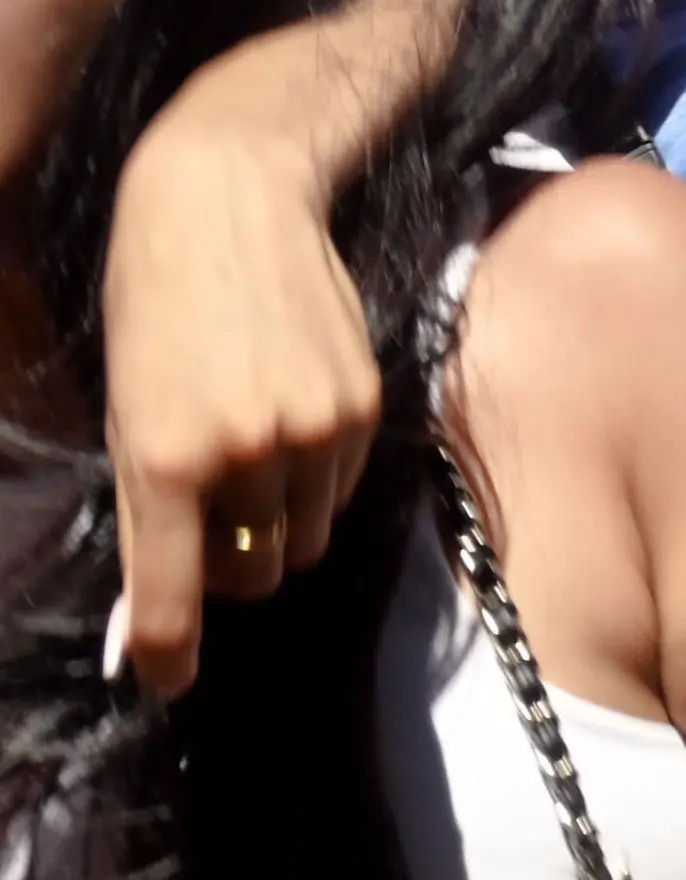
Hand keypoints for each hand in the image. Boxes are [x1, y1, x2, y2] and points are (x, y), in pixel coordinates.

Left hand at [101, 111, 381, 697]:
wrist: (229, 201)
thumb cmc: (153, 308)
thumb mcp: (124, 415)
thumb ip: (144, 517)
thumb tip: (148, 627)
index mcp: (167, 460)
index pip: (173, 602)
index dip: (167, 657)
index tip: (167, 678)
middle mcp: (247, 454)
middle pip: (253, 575)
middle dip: (229, 565)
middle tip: (207, 517)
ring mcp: (315, 430)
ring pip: (306, 536)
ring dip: (279, 521)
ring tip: (253, 455)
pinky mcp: (366, 405)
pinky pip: (345, 486)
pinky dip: (319, 477)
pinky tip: (292, 417)